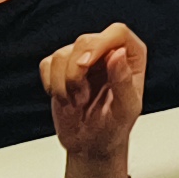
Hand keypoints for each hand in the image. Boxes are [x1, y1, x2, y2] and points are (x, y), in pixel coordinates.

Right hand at [40, 21, 149, 173]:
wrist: (91, 144)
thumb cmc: (114, 127)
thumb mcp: (125, 110)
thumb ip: (123, 81)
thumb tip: (118, 53)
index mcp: (131, 56)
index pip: (117, 32)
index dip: (99, 44)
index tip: (84, 65)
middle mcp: (107, 52)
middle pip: (85, 40)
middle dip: (76, 72)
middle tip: (82, 98)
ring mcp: (82, 59)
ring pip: (62, 54)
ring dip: (64, 83)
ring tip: (77, 101)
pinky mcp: (61, 68)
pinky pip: (47, 64)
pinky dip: (50, 84)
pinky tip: (64, 98)